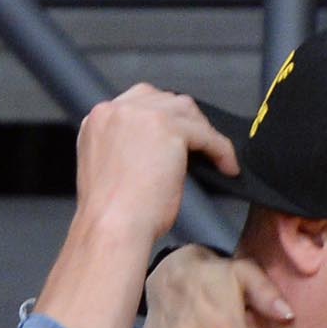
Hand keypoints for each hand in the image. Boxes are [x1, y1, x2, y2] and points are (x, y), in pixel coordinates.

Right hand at [73, 86, 237, 251]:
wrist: (112, 227)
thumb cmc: (111, 216)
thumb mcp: (112, 172)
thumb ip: (126, 151)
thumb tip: (156, 156)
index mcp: (99, 120)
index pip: (137, 104)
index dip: (161, 118)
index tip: (175, 136)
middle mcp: (117, 110)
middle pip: (162, 100)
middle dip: (184, 119)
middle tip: (201, 143)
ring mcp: (142, 115)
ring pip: (185, 110)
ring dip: (203, 130)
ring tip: (216, 154)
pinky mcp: (168, 130)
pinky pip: (204, 134)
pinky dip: (220, 149)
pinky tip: (227, 166)